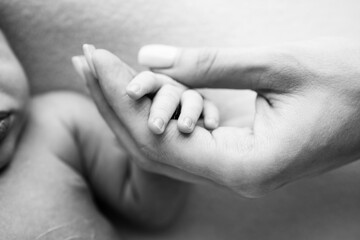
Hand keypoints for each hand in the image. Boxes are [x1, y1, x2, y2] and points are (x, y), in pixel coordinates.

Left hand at [82, 38, 359, 196]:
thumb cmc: (349, 83)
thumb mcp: (278, 65)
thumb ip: (210, 64)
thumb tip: (148, 57)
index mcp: (247, 167)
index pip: (160, 140)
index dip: (121, 98)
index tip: (95, 60)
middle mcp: (236, 177)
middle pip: (153, 148)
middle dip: (114, 103)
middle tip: (85, 61)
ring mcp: (236, 170)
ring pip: (164, 145)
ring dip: (131, 108)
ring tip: (102, 70)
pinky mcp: (239, 154)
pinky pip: (185, 138)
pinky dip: (157, 112)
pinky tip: (140, 86)